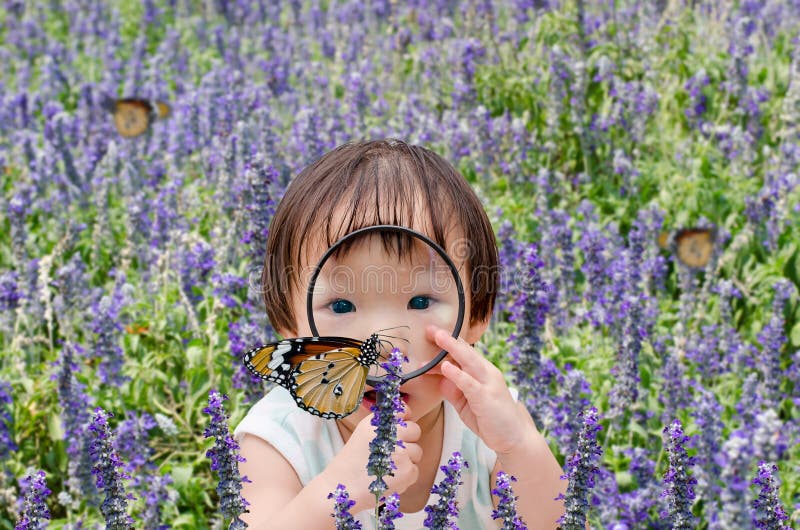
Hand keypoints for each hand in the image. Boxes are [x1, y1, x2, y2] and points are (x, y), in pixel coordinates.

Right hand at [324, 407, 422, 509]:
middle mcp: (389, 434)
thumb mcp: (362, 435)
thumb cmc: (350, 465)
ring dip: (407, 461)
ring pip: (417, 452)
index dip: (405, 419)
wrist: (340, 489)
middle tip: (392, 454)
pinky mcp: (407, 470)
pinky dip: (405, 478)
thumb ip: (382, 427)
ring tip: (386, 470)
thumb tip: (404, 421)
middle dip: (408, 442)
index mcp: (376, 423)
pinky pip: (415, 470)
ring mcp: (400, 452)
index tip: (400, 428)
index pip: (403, 410)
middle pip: (415, 430)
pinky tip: (388, 480)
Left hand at [427, 324, 536, 455]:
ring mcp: (488, 384)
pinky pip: (470, 383)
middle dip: (447, 339)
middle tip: (430, 328)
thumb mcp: (466, 404)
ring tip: (438, 337)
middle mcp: (486, 373)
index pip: (464, 353)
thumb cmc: (491, 420)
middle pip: (465, 352)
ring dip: (452, 348)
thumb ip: (454, 391)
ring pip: (469, 361)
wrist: (515, 438)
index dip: (448, 343)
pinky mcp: (486, 397)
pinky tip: (446, 367)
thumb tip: (440, 379)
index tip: (430, 333)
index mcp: (482, 373)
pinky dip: (457, 374)